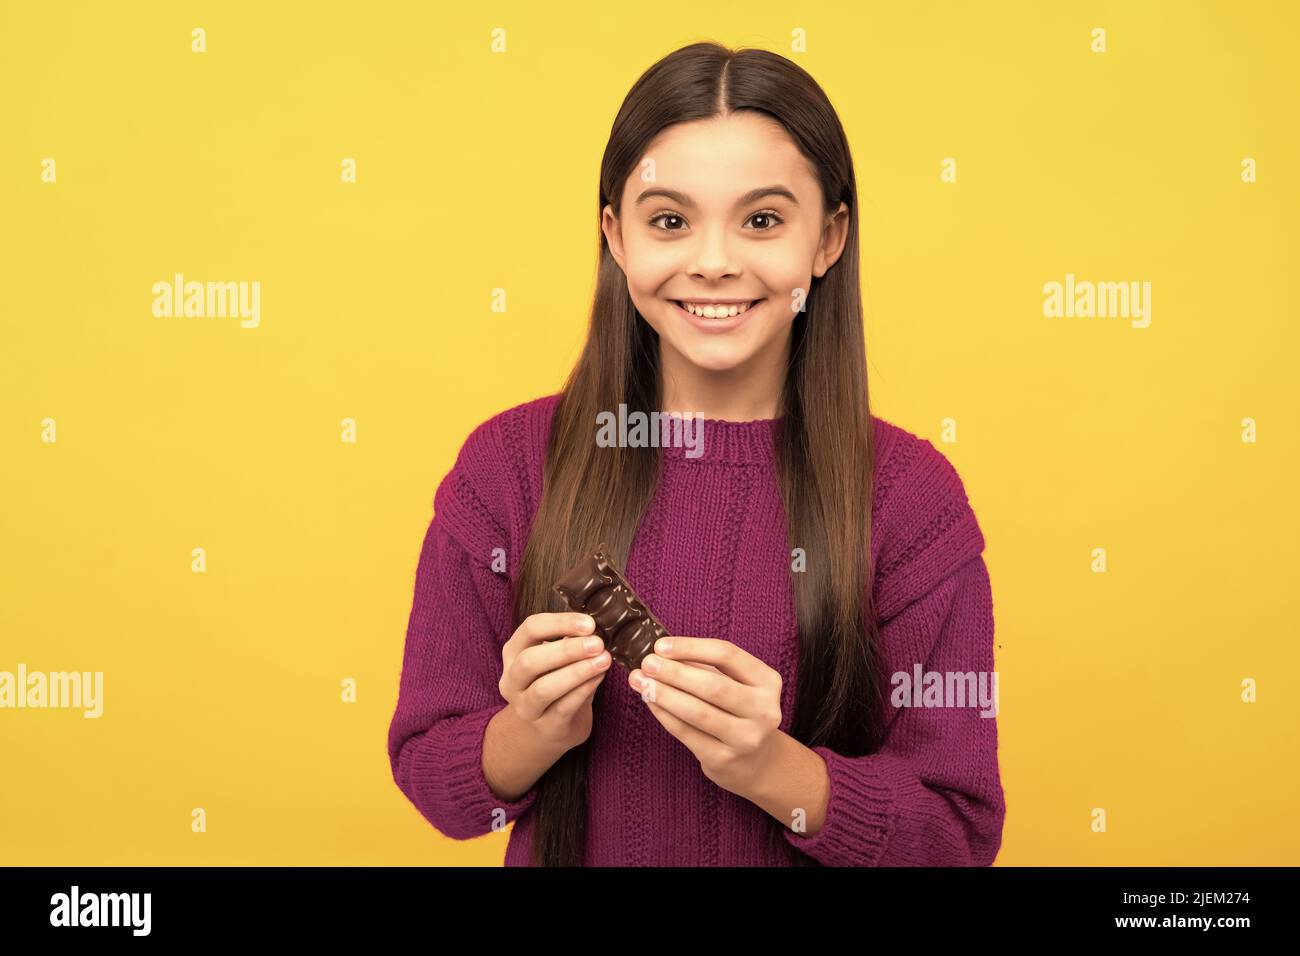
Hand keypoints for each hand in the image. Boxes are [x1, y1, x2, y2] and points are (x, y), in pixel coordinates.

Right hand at [499, 612, 610, 750]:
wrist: (545, 729)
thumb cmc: (554, 682)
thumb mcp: (556, 659)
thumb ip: (570, 642)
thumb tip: (598, 625)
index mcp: (514, 652)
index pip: (530, 629)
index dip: (560, 623)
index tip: (590, 623)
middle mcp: (512, 680)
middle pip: (530, 660)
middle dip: (567, 650)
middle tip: (598, 643)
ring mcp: (524, 707)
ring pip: (544, 688)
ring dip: (577, 672)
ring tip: (604, 661)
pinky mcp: (545, 727)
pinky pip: (563, 708)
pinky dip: (583, 691)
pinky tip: (599, 678)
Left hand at [629, 636, 783, 795]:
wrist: (756, 762)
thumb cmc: (738, 711)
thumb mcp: (734, 683)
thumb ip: (704, 667)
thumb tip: (661, 653)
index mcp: (767, 681)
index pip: (726, 655)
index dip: (691, 647)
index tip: (660, 646)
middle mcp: (763, 710)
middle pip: (713, 685)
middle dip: (675, 672)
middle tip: (647, 663)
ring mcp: (746, 738)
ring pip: (698, 712)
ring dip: (664, 694)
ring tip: (641, 682)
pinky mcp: (724, 760)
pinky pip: (687, 733)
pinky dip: (665, 715)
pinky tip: (650, 702)